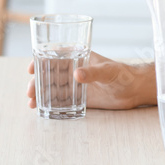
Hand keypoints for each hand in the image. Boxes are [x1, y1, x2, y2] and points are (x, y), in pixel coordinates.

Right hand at [26, 51, 154, 109]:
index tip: (31, 68)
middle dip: (37, 82)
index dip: (40, 60)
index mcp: (79, 56)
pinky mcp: (81, 97)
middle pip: (50, 73)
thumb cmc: (124, 74)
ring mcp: (77, 84)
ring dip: (41, 93)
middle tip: (30, 93)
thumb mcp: (108, 71)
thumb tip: (77, 74)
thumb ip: (93, 72)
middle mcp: (75, 69)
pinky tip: (41, 109)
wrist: (134, 90)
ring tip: (32, 104)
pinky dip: (50, 103)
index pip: (55, 55)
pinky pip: (62, 100)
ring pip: (53, 87)